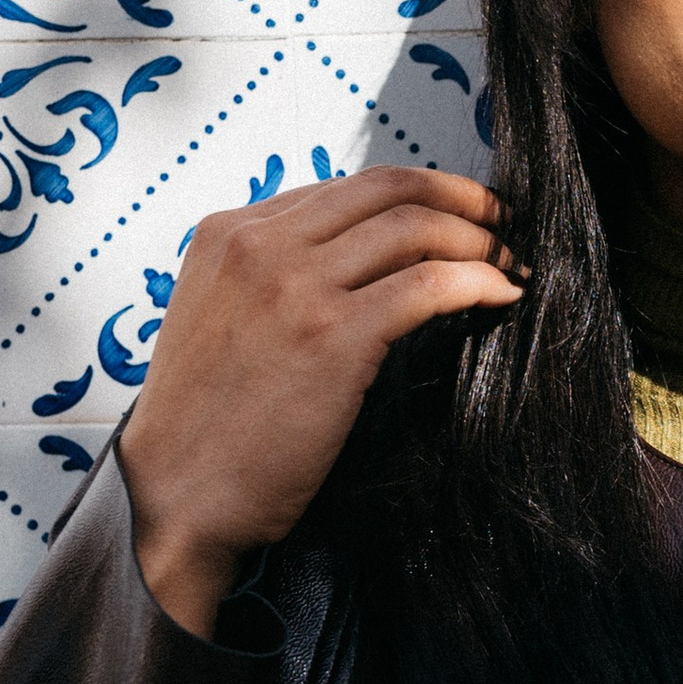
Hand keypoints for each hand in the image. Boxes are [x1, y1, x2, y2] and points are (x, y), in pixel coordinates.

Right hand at [117, 167, 521, 635]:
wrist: (174, 496)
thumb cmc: (202, 426)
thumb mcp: (218, 318)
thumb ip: (270, 277)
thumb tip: (353, 261)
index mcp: (229, 233)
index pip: (343, 188)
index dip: (411, 195)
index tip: (451, 214)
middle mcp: (260, 244)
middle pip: (388, 187)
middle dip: (458, 196)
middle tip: (500, 218)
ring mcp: (295, 286)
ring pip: (415, 227)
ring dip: (478, 238)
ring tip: (507, 261)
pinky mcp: (333, 336)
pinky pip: (429, 284)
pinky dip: (478, 280)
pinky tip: (500, 294)